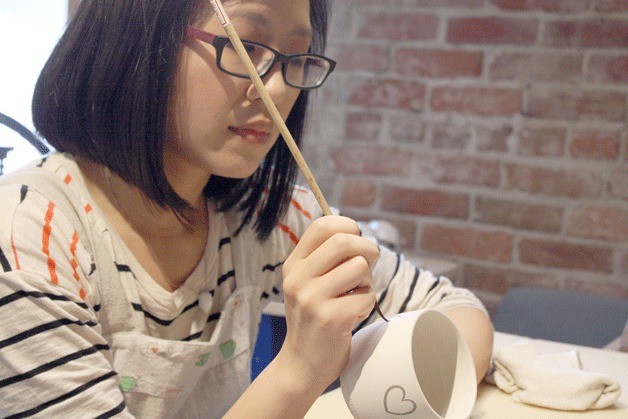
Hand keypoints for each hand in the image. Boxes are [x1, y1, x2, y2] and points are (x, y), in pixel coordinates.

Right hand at [277, 215, 378, 390]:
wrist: (301, 364)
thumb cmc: (313, 318)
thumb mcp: (307, 283)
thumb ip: (325, 259)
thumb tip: (357, 234)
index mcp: (294, 265)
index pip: (322, 225)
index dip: (347, 226)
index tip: (356, 240)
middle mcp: (298, 278)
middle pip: (344, 241)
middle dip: (367, 250)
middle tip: (368, 267)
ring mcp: (312, 298)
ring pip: (359, 267)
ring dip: (367, 282)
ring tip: (356, 295)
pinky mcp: (331, 318)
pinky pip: (366, 296)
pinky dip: (367, 305)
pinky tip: (353, 315)